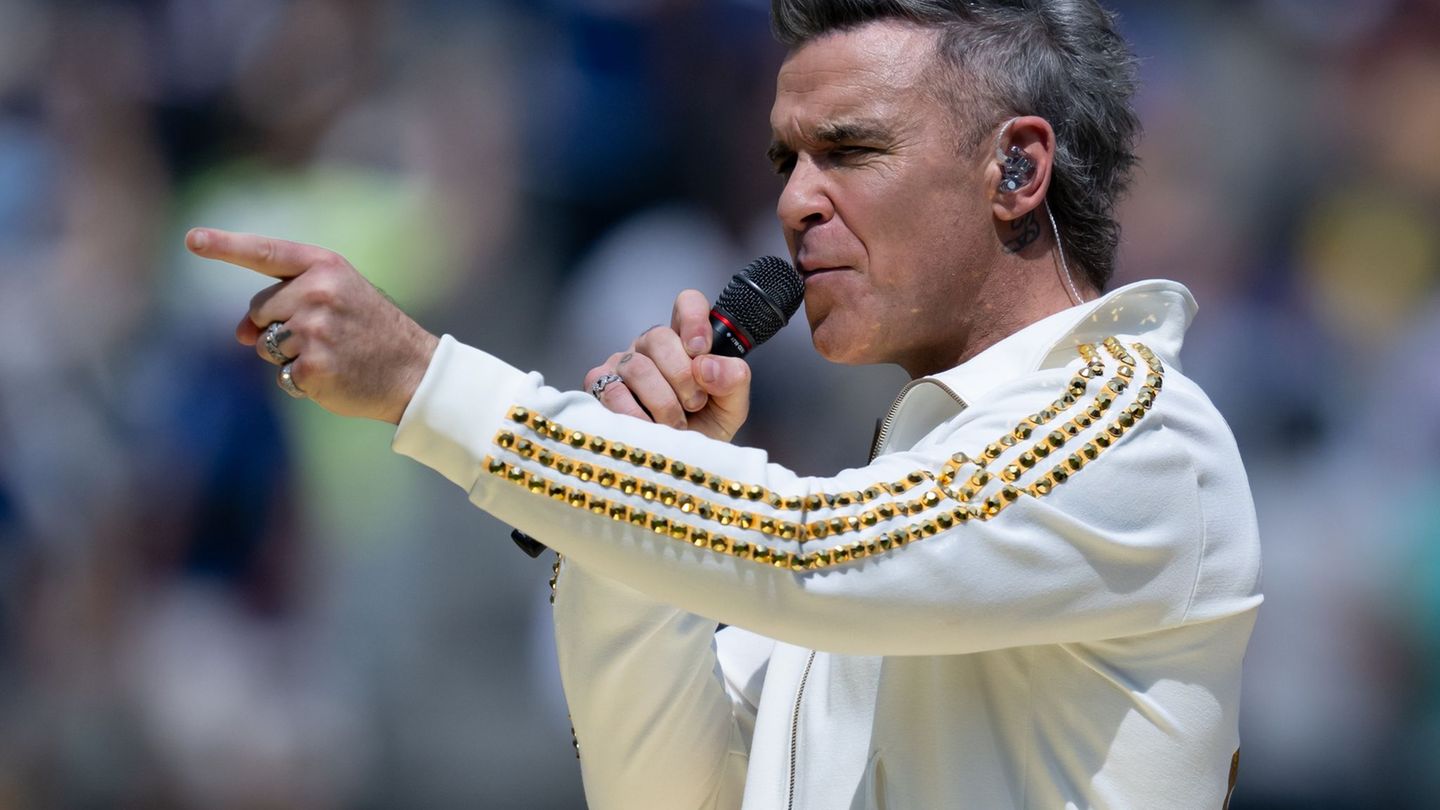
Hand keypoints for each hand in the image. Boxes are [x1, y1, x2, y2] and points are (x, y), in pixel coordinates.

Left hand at [186, 227, 438, 423]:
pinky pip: (282, 374)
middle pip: (258, 311)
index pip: (266, 253)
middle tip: (326, 335)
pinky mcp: (313, 365)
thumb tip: (238, 334)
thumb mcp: (335, 299)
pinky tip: (334, 375)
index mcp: (326, 266)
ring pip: (266, 346)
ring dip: (290, 356)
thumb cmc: (370, 331)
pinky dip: (301, 381)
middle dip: (278, 327)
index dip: (225, 246)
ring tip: (333, 354)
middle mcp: (318, 292)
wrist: (414, 371)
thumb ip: (286, 301)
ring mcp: (315, 329)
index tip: (192, 239)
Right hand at [583, 290, 751, 442]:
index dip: (694, 319)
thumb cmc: (704, 429)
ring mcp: (622, 364)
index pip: (687, 304)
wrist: (679, 465)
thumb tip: (707, 365)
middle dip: (682, 375)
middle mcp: (650, 346)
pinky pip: (614, 392)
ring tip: (676, 424)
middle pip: (658, 337)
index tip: (701, 349)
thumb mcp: (731, 406)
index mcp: (685, 340)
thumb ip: (733, 379)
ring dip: (662, 402)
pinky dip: (637, 415)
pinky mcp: (599, 386)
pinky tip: (650, 429)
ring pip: (638, 367)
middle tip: (695, 404)